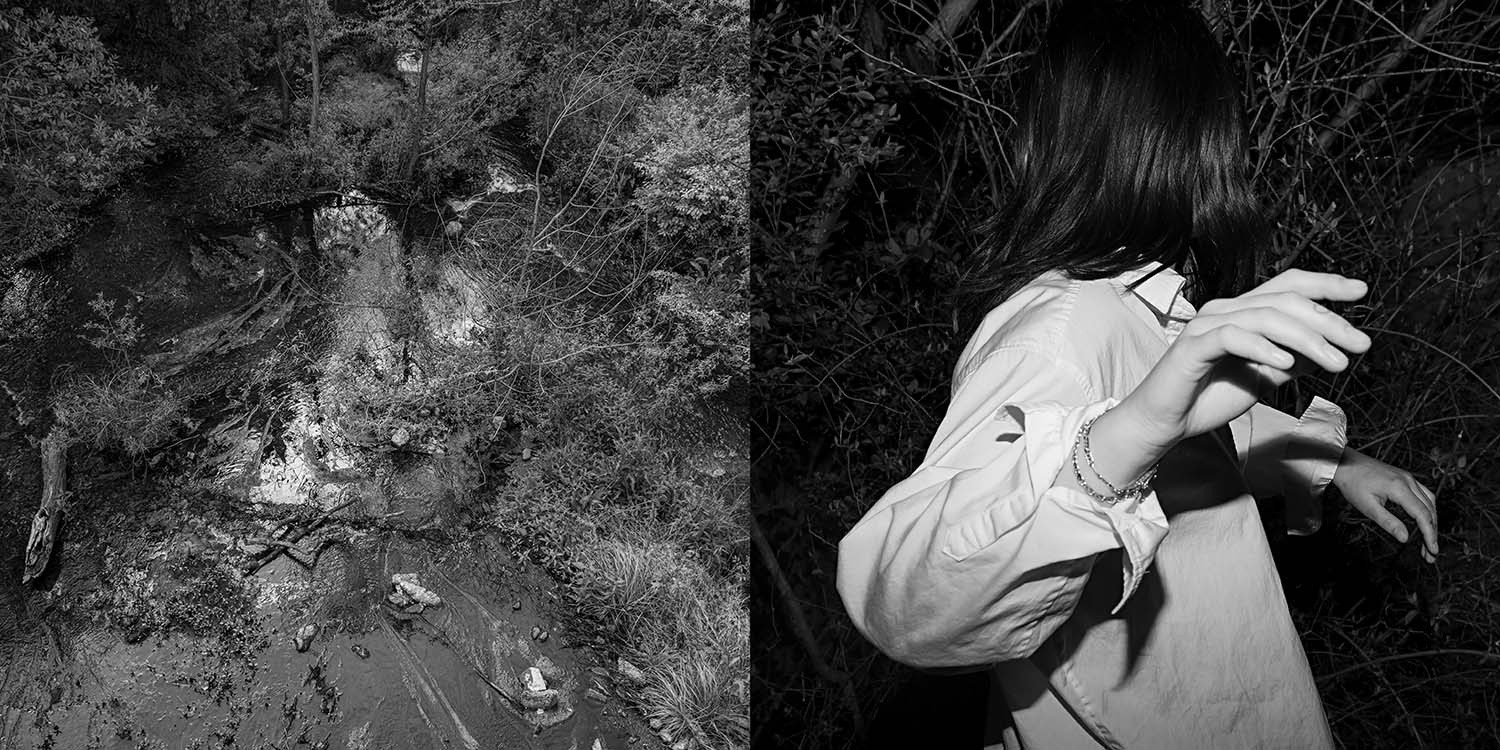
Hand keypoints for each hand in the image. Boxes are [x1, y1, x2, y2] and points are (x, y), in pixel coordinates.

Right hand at [1118, 269, 1371, 451]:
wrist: (1165, 423)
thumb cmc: (1208, 400)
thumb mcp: (1265, 379)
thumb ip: (1292, 361)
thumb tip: (1329, 349)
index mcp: (1243, 313)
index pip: (1288, 285)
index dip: (1325, 284)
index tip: (1361, 292)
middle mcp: (1225, 311)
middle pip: (1285, 300)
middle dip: (1329, 320)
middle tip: (1359, 344)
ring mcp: (1207, 326)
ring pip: (1266, 316)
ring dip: (1308, 339)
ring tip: (1336, 363)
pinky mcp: (1193, 347)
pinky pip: (1234, 337)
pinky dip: (1264, 348)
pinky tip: (1287, 364)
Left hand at [1334, 447, 1438, 563]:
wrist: (1345, 463)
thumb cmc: (1353, 484)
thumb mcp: (1367, 507)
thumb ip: (1388, 522)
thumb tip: (1405, 538)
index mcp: (1400, 488)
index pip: (1423, 515)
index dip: (1429, 534)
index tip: (1432, 550)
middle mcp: (1409, 481)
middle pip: (1429, 510)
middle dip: (1432, 532)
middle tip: (1431, 552)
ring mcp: (1408, 478)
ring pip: (1430, 502)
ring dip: (1432, 521)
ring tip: (1429, 539)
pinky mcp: (1405, 477)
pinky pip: (1424, 494)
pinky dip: (1428, 509)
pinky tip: (1424, 519)